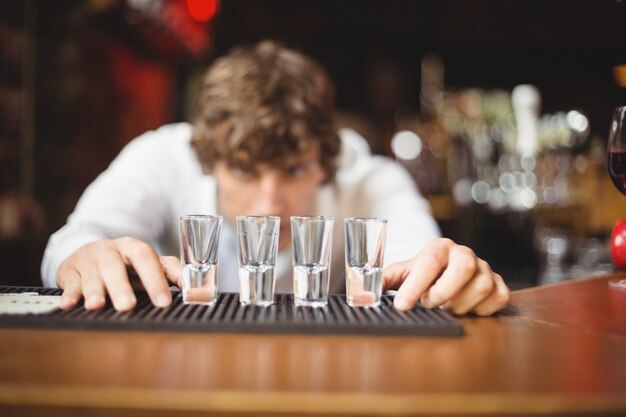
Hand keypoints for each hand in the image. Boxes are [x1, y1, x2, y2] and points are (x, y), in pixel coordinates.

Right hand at [56, 237, 182, 311]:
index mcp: (134, 247)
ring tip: (97, 306)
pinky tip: (68, 304)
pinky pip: (69, 282)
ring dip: (95, 290)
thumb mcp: (150, 265)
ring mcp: (88, 259)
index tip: (164, 303)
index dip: (156, 280)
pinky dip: (69, 294)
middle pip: (116, 265)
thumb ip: (173, 274)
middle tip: (128, 305)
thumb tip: (199, 291)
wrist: (90, 254)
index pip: (147, 259)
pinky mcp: (69, 271)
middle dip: (122, 286)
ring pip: (92, 273)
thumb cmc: (127, 265)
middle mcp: (111, 250)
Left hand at [383, 238, 509, 315]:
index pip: (429, 261)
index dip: (416, 285)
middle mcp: (464, 254)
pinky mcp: (499, 285)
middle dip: (444, 291)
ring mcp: (485, 268)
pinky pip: (498, 299)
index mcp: (439, 248)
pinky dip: (481, 310)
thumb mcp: (401, 274)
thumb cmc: (422, 276)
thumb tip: (362, 294)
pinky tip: (466, 309)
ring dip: (460, 304)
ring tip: (446, 307)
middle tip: (429, 304)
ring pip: (482, 286)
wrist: (447, 276)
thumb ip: (381, 281)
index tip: (402, 305)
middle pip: (464, 266)